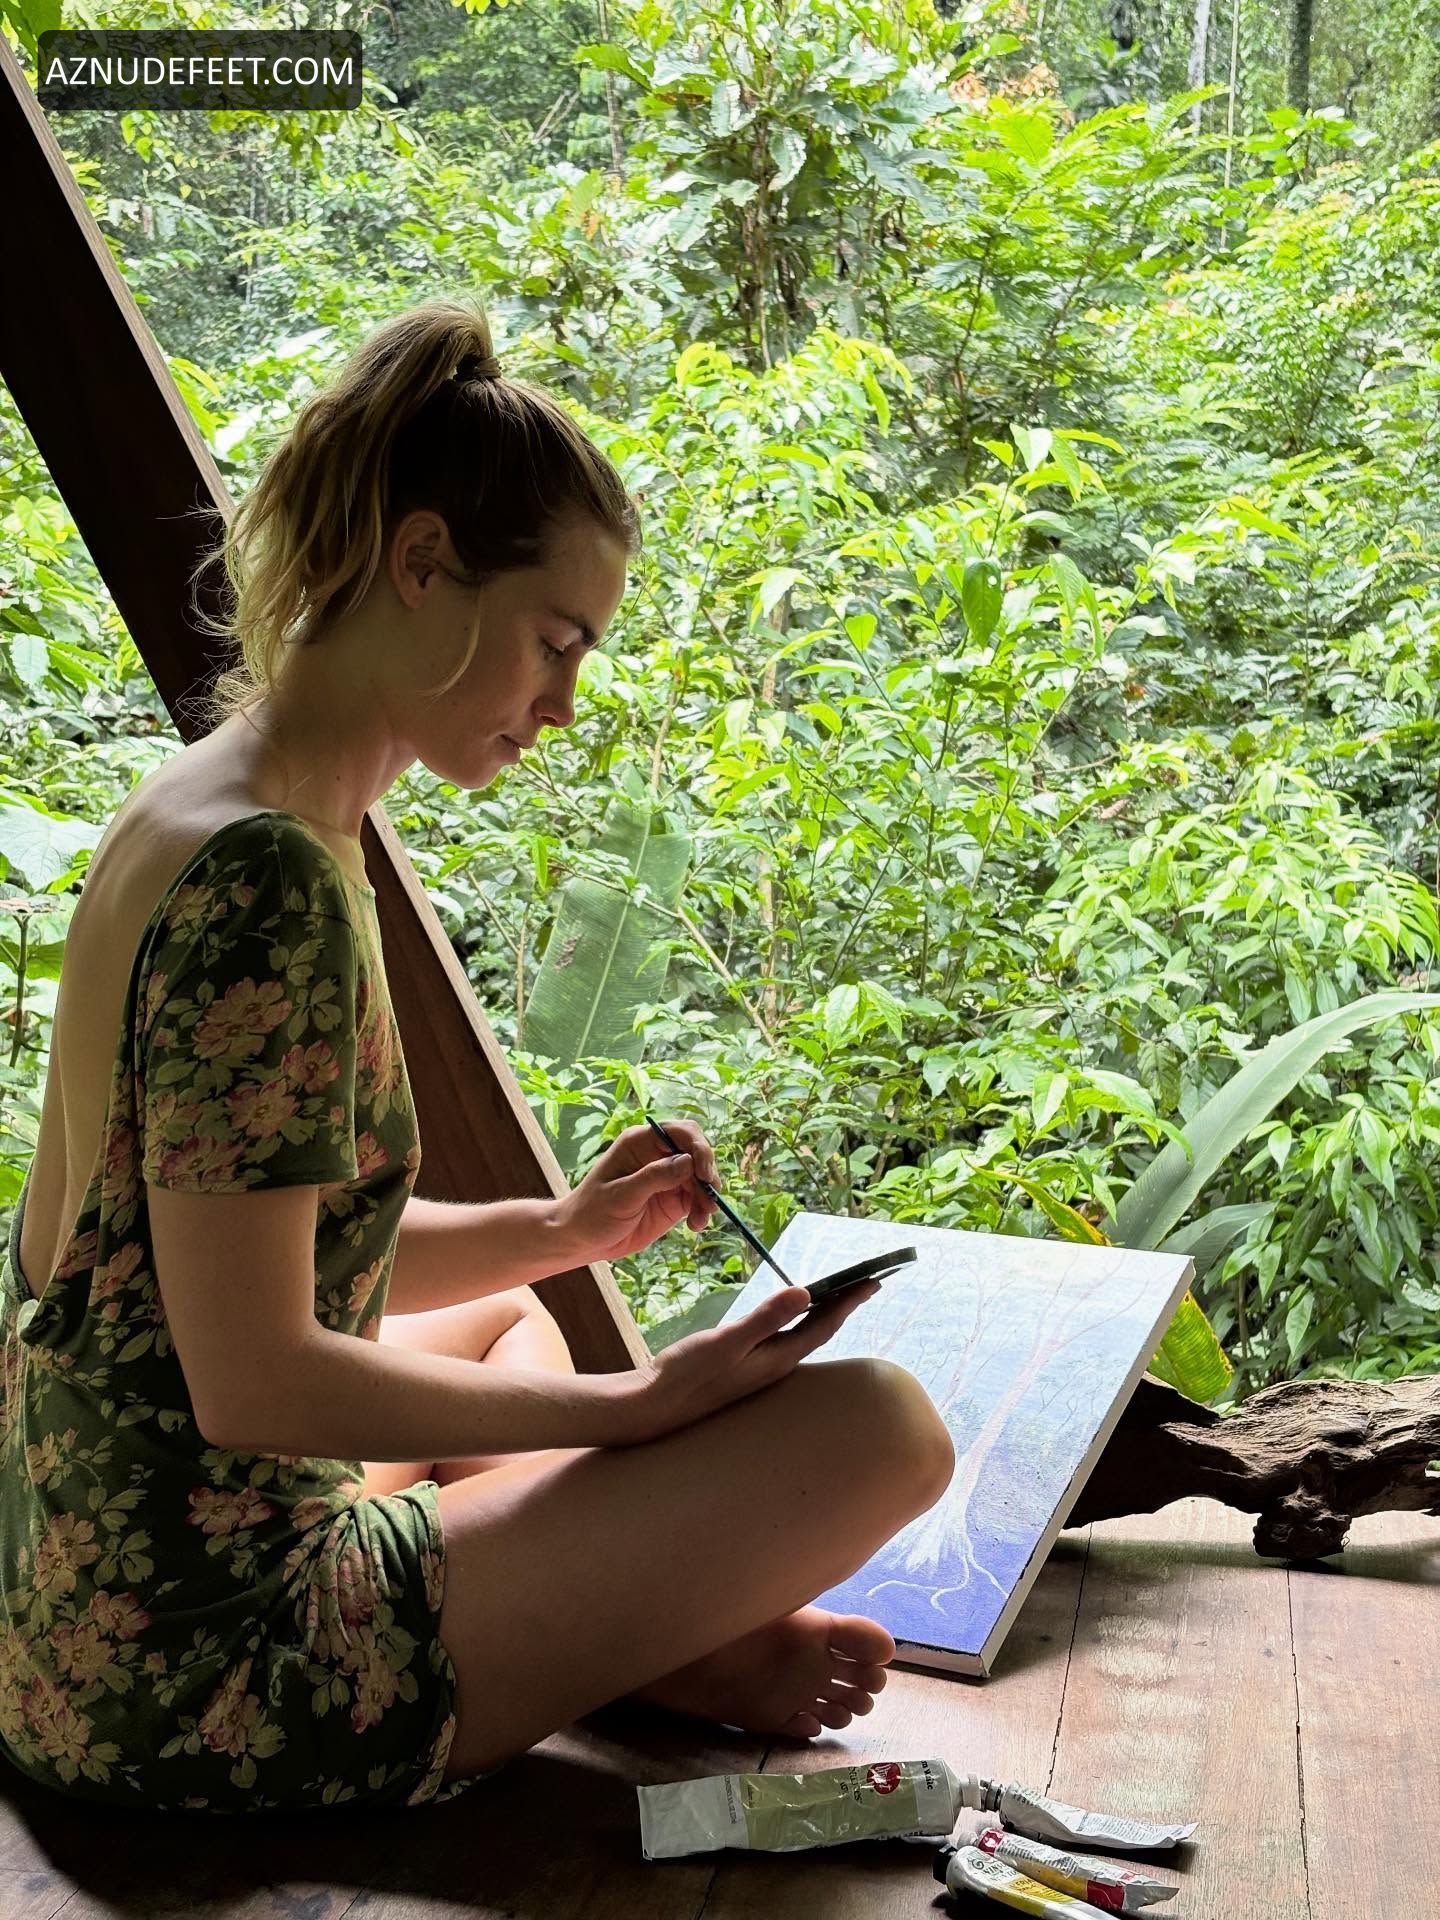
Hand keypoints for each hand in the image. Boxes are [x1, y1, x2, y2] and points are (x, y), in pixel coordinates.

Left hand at [555, 1120, 720, 1263]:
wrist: (583, 1239)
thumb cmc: (593, 1211)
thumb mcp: (621, 1194)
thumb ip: (654, 1177)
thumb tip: (688, 1162)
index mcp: (640, 1143)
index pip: (680, 1132)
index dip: (698, 1148)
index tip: (704, 1173)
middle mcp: (658, 1156)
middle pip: (697, 1153)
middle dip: (708, 1173)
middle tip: (710, 1198)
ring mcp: (668, 1178)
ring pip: (701, 1178)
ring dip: (707, 1196)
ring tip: (701, 1219)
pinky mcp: (673, 1200)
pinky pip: (697, 1199)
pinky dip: (702, 1211)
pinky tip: (696, 1225)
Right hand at [615, 1278, 882, 1445]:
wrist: (654, 1406)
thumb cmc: (688, 1375)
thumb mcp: (726, 1342)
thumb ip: (765, 1318)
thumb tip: (805, 1293)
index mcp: (777, 1360)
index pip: (824, 1326)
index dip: (849, 1302)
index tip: (873, 1281)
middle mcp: (775, 1366)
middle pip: (819, 1330)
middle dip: (843, 1305)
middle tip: (866, 1282)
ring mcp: (759, 1367)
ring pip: (802, 1335)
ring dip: (822, 1312)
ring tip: (838, 1292)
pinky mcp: (744, 1366)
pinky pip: (783, 1338)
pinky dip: (795, 1319)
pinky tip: (790, 1313)